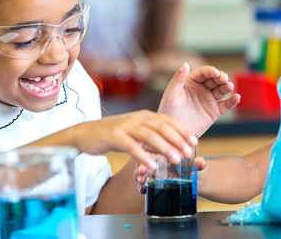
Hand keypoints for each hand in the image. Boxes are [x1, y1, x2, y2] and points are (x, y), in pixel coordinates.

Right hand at [70, 110, 196, 169]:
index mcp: (145, 116)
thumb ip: (153, 139)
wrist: (85, 133)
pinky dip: (142, 155)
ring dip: (165, 147)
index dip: (183, 131)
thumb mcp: (137, 134)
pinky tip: (151, 165)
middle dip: (178, 139)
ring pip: (149, 135)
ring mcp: (126, 126)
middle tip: (190, 152)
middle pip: (162, 127)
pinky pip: (131, 145)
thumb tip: (172, 148)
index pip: (169, 121)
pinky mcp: (113, 135)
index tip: (195, 142)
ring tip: (176, 159)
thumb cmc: (114, 135)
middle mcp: (138, 118)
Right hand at [135, 156, 206, 193]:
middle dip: (141, 167)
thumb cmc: (195, 167)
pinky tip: (142, 191)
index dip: (149, 154)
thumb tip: (201, 162)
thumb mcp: (196, 164)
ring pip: (142, 173)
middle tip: (142, 173)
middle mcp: (157, 161)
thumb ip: (198, 163)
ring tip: (141, 183)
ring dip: (139, 177)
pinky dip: (142, 187)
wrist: (197, 179)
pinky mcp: (155, 183)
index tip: (148, 160)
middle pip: (144, 161)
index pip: (154, 150)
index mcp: (166, 152)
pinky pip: (145, 184)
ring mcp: (154, 172)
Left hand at [158, 63, 240, 135]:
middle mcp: (201, 89)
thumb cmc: (168, 112)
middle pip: (215, 80)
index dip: (211, 71)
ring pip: (222, 90)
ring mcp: (209, 100)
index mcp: (191, 82)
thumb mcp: (171, 95)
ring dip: (227, 87)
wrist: (173, 134)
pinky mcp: (214, 112)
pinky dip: (232, 101)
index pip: (203, 73)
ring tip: (229, 87)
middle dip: (221, 77)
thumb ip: (177, 80)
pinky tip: (237, 97)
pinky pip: (226, 105)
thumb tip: (185, 64)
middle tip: (224, 79)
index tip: (215, 73)